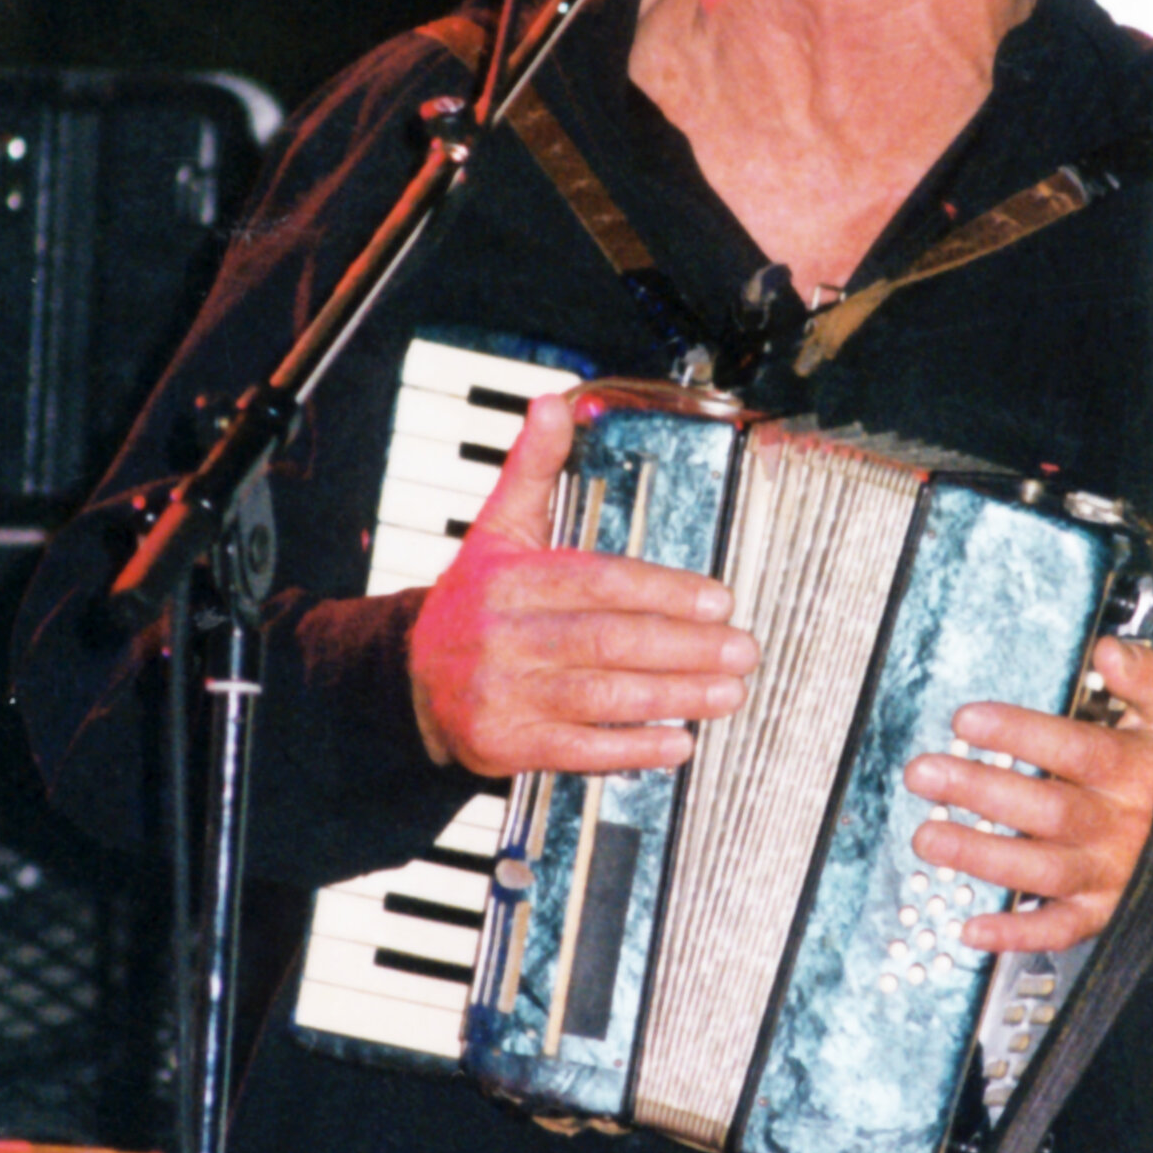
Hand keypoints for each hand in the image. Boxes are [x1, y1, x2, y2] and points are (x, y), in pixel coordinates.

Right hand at [407, 394, 756, 777]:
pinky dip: (631, 749)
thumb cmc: (473, 601)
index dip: (664, 590)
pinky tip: (678, 742)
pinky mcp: (505, 743)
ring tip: (727, 693)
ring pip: (600, 695)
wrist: (410, 679)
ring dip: (672, 696)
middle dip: (684, 647)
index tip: (719, 599)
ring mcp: (502, 694)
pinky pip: (577, 748)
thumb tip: (551, 403)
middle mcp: (502, 637)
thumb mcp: (497, 529)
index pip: (598, 581)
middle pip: (607, 640)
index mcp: (508, 579)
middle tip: (742, 649)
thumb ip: (533, 468)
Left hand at [903, 635, 1152, 958]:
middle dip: (981, 792)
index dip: (1020, 734)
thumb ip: (1142, 677)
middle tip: (926, 774)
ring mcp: (1107, 875)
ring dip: (983, 858)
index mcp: (1130, 772)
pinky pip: (1057, 931)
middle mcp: (1117, 826)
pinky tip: (973, 928)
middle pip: (1045, 811)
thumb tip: (1110, 650)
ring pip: (1041, 871)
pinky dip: (1015, 934)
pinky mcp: (1099, 913)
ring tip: (928, 839)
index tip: (968, 719)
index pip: (1073, 749)